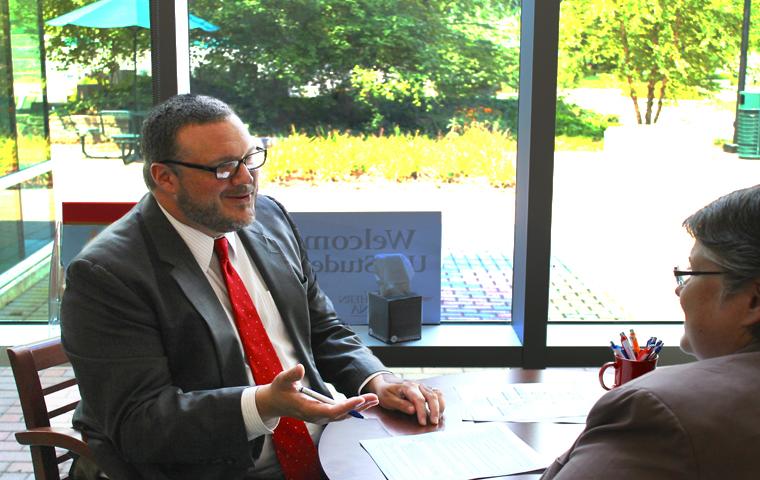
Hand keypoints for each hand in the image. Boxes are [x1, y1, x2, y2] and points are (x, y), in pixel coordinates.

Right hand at [256, 364, 378, 422]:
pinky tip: (363, 402)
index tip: (359, 400)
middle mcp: (316, 416)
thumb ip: (291, 375)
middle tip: (373, 398)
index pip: (330, 411)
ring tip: (374, 399)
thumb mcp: (282, 380)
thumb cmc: (279, 391)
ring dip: (359, 408)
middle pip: (341, 414)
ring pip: (343, 415)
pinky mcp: (323, 414)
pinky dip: (353, 408)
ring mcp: (320, 417)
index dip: (346, 407)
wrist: (275, 403)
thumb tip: (300, 368)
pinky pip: (340, 413)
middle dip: (358, 407)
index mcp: (308, 409)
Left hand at [365, 373, 444, 425]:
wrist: (385, 384)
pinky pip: (438, 393)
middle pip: (431, 396)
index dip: (422, 412)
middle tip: (434, 422)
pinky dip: (441, 401)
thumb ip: (401, 405)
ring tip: (439, 417)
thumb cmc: (386, 393)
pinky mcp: (426, 390)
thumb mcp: (388, 400)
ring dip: (440, 406)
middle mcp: (417, 385)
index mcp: (408, 387)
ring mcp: (423, 387)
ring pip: (437, 394)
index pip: (419, 399)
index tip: (423, 423)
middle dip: (434, 410)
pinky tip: (440, 410)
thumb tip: (413, 410)